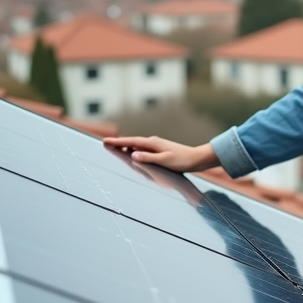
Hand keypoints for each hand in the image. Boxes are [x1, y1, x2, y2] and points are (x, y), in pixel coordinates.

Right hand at [102, 136, 218, 173]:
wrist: (197, 159)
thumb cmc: (182, 161)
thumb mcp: (165, 160)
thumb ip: (148, 158)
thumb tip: (132, 154)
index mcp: (153, 144)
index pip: (131, 142)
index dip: (117, 142)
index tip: (105, 141)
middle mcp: (153, 142)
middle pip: (132, 142)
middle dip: (118, 143)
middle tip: (105, 143)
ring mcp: (157, 146)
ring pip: (137, 145)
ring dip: (126, 146)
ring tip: (114, 147)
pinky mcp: (160, 150)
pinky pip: (143, 149)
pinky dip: (135, 149)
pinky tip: (133, 152)